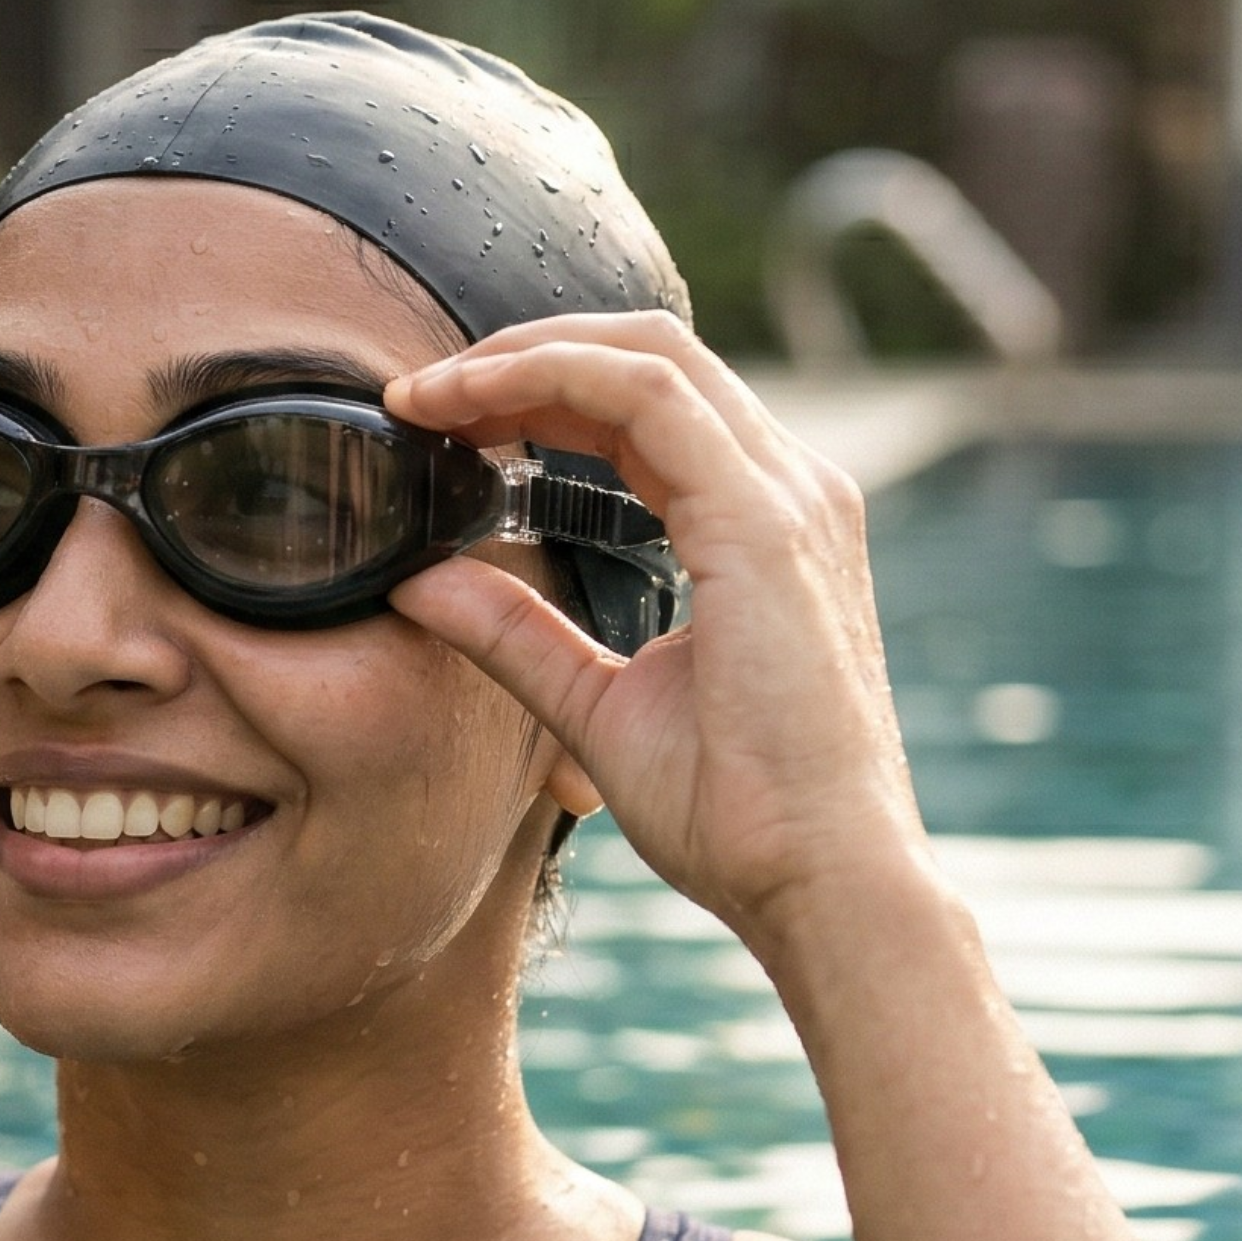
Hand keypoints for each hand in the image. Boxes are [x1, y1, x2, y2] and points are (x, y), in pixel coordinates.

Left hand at [383, 312, 926, 952]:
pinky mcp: (764, 523)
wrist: (821, 885)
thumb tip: (420, 580)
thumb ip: (515, 633)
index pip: (646, 411)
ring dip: (525, 356)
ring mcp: (787, 498)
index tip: (439, 424)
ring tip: (431, 394)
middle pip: (647, 358)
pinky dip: (550, 378)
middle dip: (525, 355)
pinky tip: (472, 405)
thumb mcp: (596, 706)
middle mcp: (790, 493)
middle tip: (422, 395)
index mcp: (764, 527)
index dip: (539, 394)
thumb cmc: (739, 817)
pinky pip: (646, 396)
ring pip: (646, 356)